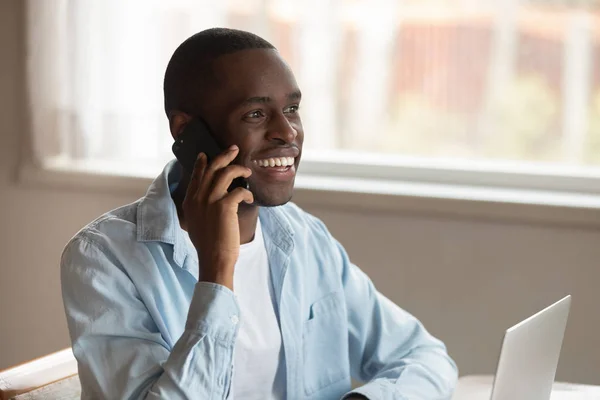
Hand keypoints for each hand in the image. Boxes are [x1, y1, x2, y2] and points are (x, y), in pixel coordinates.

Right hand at [182, 145, 252, 289]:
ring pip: (225, 173)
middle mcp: (198, 197)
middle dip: (224, 156)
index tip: (207, 154)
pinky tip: (249, 198)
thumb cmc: (207, 245)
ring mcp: (210, 200)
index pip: (196, 175)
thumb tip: (205, 201)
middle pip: (212, 168)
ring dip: (239, 169)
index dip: (202, 163)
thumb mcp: (195, 223)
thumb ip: (197, 208)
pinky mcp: (224, 206)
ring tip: (247, 171)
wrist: (213, 258)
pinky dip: (247, 193)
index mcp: (189, 201)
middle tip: (234, 149)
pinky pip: (239, 190)